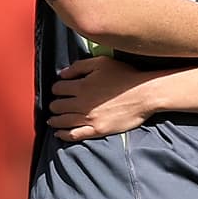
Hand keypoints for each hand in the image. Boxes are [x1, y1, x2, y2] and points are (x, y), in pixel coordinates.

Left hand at [44, 53, 165, 140]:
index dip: (57, 88)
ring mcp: (89, 118)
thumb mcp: (101, 63)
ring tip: (52, 119)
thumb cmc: (125, 75)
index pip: (58, 88)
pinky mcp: (97, 130)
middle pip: (57, 105)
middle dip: (54, 104)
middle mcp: (82, 103)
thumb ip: (79, 67)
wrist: (145, 94)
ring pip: (62, 121)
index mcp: (81, 86)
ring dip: (54, 119)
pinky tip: (58, 133)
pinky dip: (63, 134)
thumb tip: (62, 74)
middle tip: (56, 105)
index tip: (59, 90)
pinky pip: (74, 135)